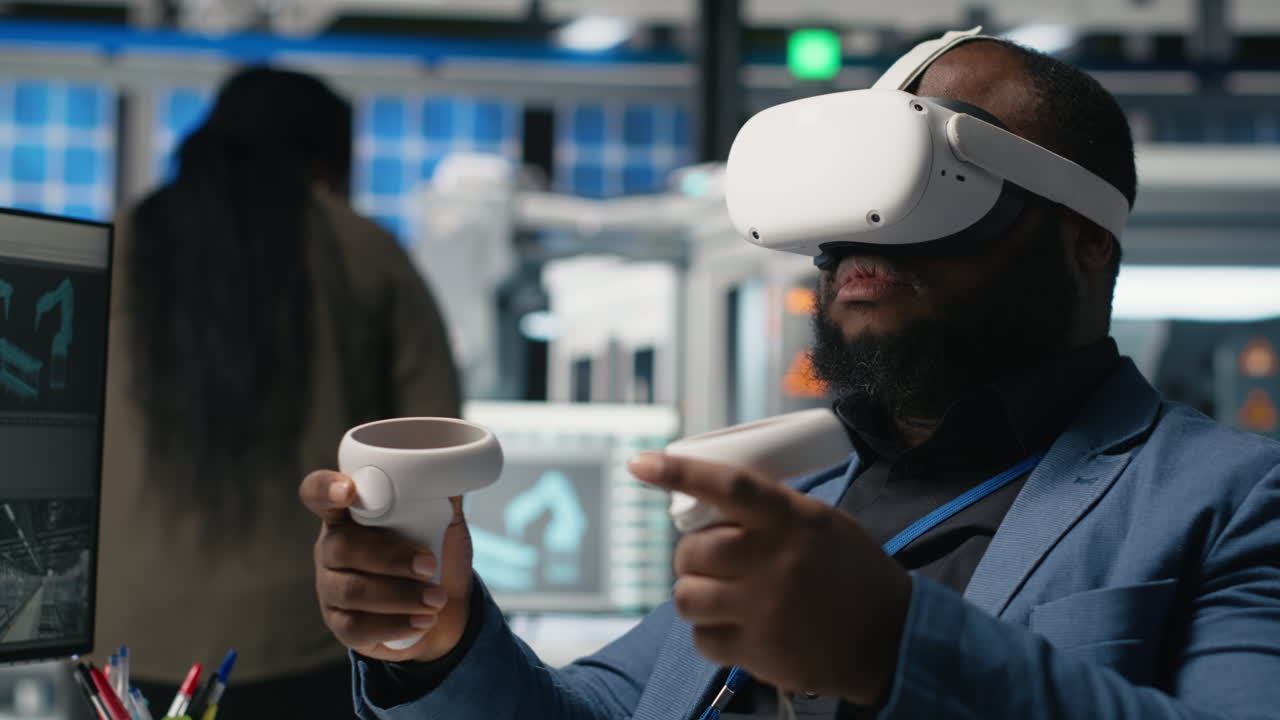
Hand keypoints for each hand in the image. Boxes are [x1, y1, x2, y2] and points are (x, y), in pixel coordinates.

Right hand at [299, 470, 474, 662]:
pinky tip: (423, 621)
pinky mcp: (341, 624)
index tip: (349, 490)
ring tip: (437, 599)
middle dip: (389, 557)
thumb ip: (442, 496)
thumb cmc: (438, 555)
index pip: (317, 493)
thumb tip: (454, 468)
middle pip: (342, 547)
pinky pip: (357, 627)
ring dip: (399, 595)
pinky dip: (395, 624)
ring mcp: (332, 587)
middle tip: (429, 565)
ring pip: (352, 590)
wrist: (447, 609)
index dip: (325, 489)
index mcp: (350, 513)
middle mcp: (333, 547)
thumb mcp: (445, 522)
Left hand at [629, 453, 911, 705]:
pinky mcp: (757, 651)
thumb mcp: (823, 523)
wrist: (890, 638)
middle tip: (710, 561)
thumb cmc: (852, 572)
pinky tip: (732, 627)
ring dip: (694, 594)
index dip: (678, 472)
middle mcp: (772, 560)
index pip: (726, 485)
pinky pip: (701, 639)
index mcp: (790, 519)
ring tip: (718, 595)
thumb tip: (714, 497)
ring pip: (686, 596)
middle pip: (692, 550)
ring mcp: (761, 608)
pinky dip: (708, 633)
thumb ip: (775, 511)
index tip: (640, 464)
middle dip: (690, 556)